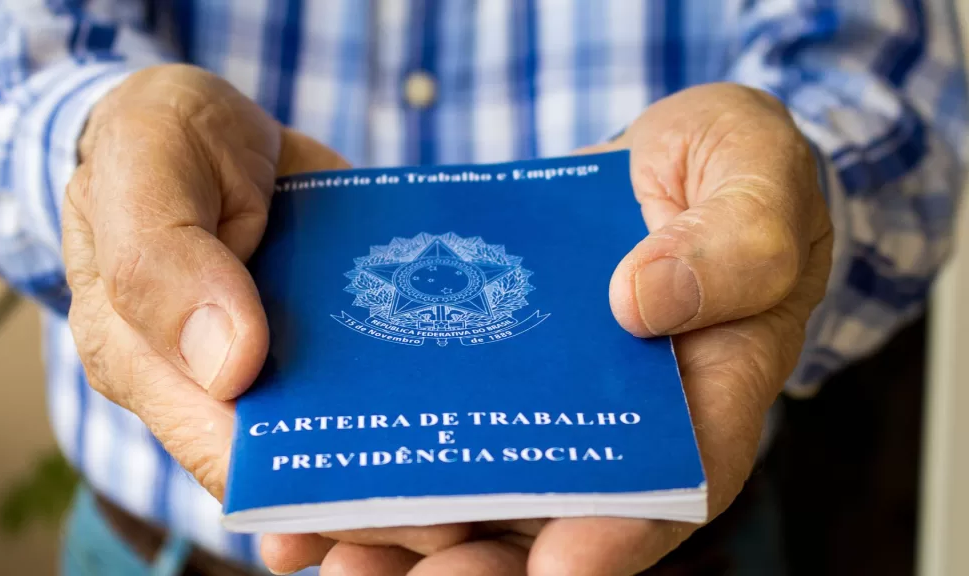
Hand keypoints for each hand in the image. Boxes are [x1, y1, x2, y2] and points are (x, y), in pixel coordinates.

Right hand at [62, 64, 470, 573]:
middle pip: (297, 462)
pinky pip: (377, 374)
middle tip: (461, 508)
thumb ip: (162, 262)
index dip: (302, 489)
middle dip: (373, 492)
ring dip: (410, 459)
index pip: (226, 453)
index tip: (387, 501)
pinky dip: (424, 397)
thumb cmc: (153, 141)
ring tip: (491, 479)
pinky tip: (484, 413)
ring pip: (345, 431)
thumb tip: (227, 368)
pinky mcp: (328, 336)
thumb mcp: (143, 168)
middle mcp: (215, 386)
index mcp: (150, 364)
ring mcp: (279, 363)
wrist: (203, 122)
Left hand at [327, 82, 832, 573]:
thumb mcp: (760, 178)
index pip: (676, 484)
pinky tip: (313, 486)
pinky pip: (448, 430)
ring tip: (330, 556)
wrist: (671, 164)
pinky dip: (388, 461)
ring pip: (490, 492)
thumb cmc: (737, 168)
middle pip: (563, 516)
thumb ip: (731, 244)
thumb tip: (642, 301)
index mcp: (712, 391)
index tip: (556, 566)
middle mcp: (630, 422)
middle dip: (483, 560)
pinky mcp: (504, 377)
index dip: (618, 533)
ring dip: (413, 536)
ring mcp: (560, 405)